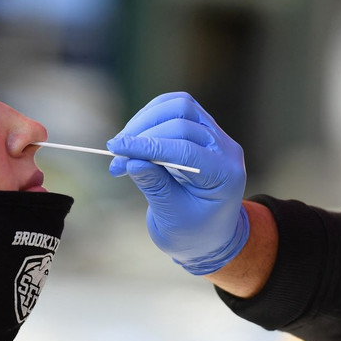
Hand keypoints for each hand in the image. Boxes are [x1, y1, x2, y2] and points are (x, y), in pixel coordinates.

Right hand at [106, 92, 248, 274]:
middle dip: (143, 135)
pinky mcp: (200, 129)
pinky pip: (175, 108)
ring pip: (179, 106)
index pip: (185, 149)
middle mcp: (224, 149)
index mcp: (224, 175)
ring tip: (123, 145)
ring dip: (146, 120)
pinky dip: (150, 116)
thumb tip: (132, 161)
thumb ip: (155, 187)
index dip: (147, 146)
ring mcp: (215, 135)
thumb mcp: (172, 218)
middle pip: (182, 120)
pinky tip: (134, 136)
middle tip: (116, 155)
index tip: (116, 150)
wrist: (208, 234)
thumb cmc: (192, 233)